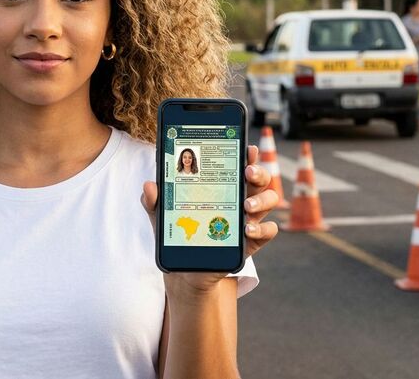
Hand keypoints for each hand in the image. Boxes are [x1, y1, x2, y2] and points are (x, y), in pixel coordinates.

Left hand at [141, 145, 278, 296]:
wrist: (185, 270)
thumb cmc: (180, 233)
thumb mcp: (163, 216)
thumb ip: (155, 201)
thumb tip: (149, 185)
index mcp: (224, 186)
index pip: (239, 164)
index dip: (247, 155)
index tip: (247, 148)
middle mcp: (241, 198)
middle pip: (260, 179)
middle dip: (259, 172)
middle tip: (248, 172)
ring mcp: (249, 219)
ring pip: (270, 200)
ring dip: (262, 199)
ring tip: (247, 204)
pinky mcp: (251, 241)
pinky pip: (268, 230)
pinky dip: (262, 227)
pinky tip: (248, 229)